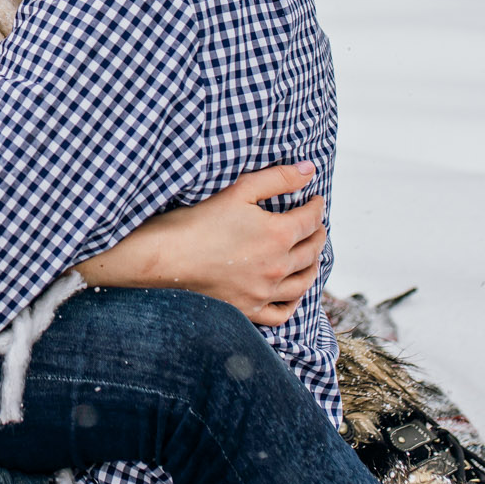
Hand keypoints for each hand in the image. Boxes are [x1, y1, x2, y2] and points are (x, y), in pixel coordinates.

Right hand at [75, 163, 326, 326]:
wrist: (166, 257)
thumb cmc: (198, 221)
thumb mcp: (239, 190)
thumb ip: (278, 179)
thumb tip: (310, 170)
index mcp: (278, 234)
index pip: (311, 220)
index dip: (317, 207)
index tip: (316, 200)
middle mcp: (277, 266)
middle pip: (312, 250)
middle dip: (318, 234)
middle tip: (317, 225)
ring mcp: (264, 292)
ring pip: (304, 282)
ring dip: (313, 266)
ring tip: (312, 255)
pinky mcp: (249, 310)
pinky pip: (282, 313)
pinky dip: (294, 303)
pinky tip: (293, 293)